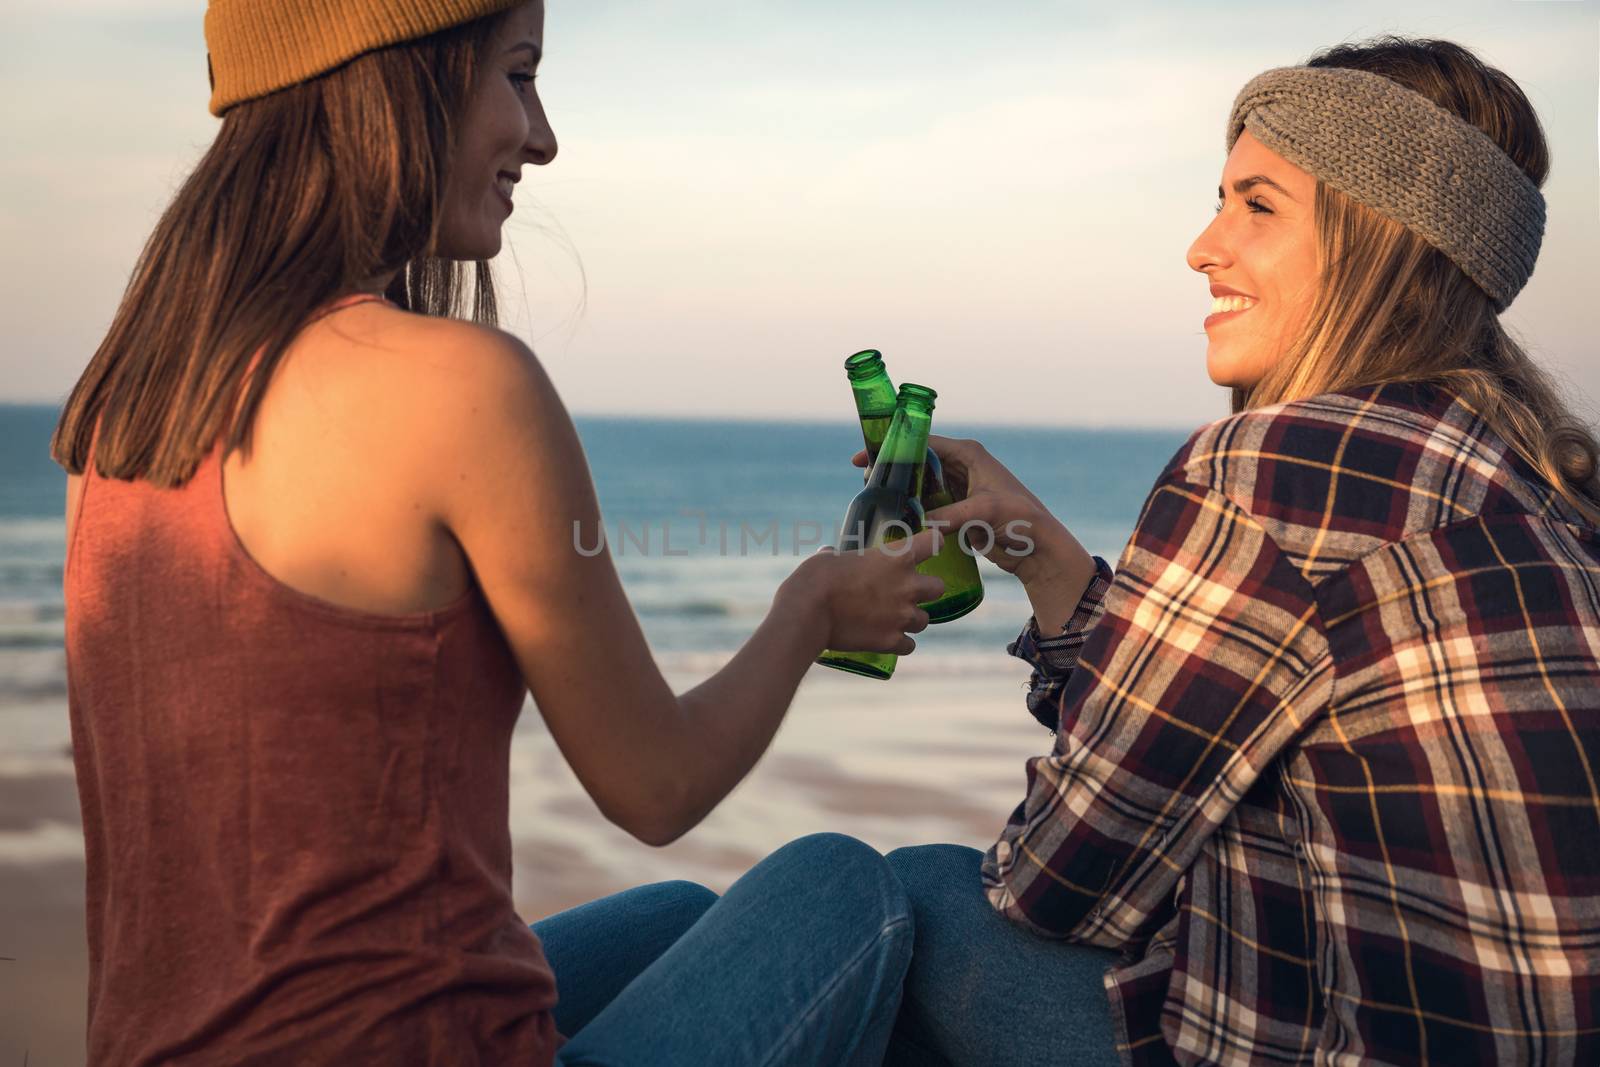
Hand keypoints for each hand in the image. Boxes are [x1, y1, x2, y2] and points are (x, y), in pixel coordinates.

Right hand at [779, 526, 946, 654]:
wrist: (807, 614)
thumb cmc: (816, 578)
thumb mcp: (829, 558)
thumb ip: (839, 556)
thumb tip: (830, 554)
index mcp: (897, 557)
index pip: (935, 541)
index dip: (934, 541)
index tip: (929, 543)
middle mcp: (908, 586)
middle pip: (938, 588)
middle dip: (925, 590)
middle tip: (905, 591)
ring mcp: (902, 616)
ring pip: (924, 620)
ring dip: (910, 619)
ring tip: (890, 618)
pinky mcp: (892, 641)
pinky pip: (908, 645)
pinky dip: (898, 643)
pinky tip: (884, 638)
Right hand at [851, 436, 1096, 632]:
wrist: (1039, 548)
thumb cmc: (1021, 519)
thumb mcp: (986, 511)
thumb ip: (952, 515)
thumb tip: (920, 525)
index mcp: (969, 454)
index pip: (923, 442)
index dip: (894, 447)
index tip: (866, 456)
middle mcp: (962, 467)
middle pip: (918, 461)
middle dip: (893, 468)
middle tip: (865, 479)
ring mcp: (959, 489)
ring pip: (921, 484)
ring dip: (901, 490)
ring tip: (874, 497)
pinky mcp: (958, 511)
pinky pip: (928, 505)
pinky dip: (912, 508)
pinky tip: (894, 516)